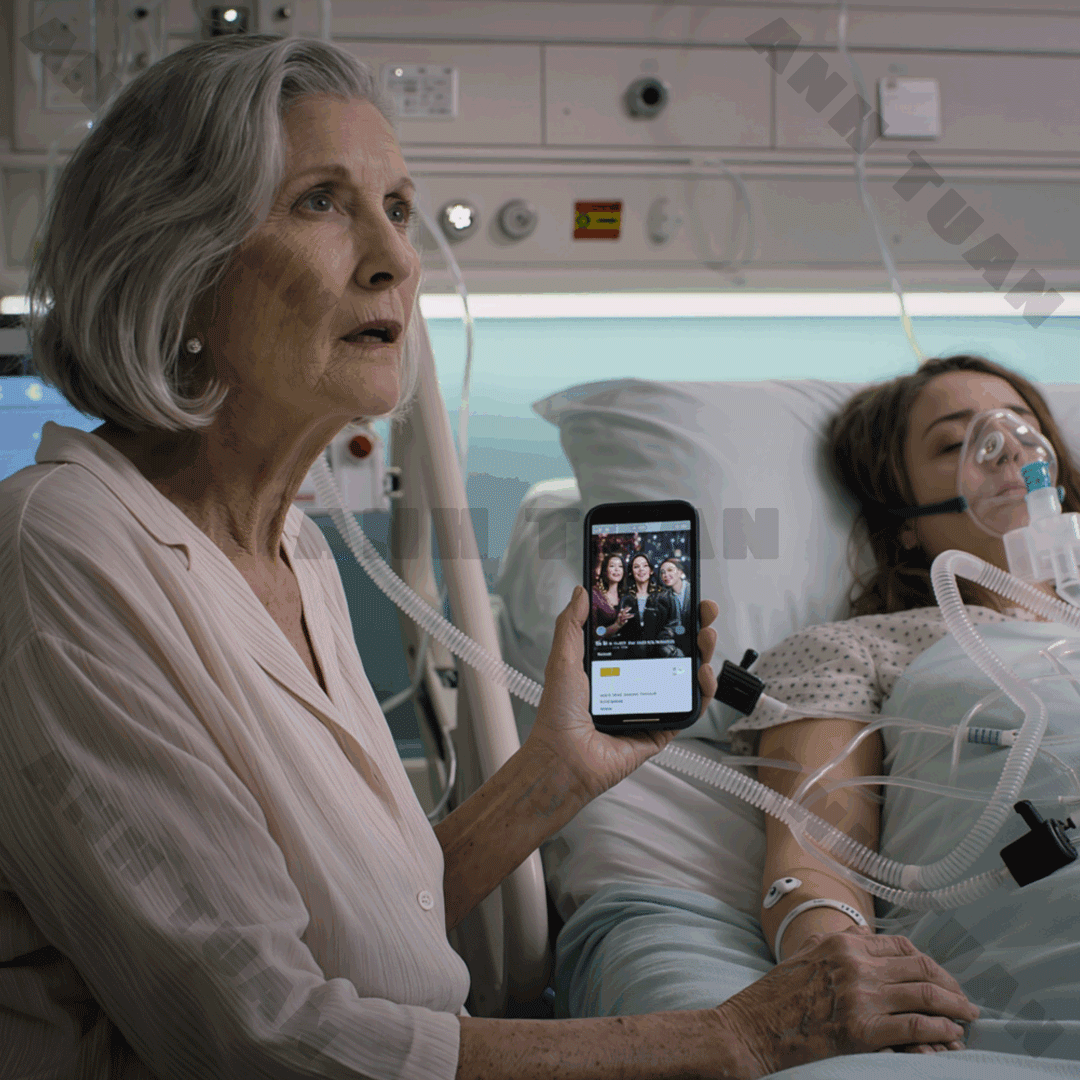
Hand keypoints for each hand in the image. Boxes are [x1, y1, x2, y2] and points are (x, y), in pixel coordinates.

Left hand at [524, 587, 719, 804]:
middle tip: (705, 612)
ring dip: (704, 655)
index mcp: (614, 665)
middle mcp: (636, 683)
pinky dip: (703, 692)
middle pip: (675, 651)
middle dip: (695, 629)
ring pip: (687, 677)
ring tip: (707, 637)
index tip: (680, 597)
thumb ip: (571, 624)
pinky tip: (703, 674)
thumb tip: (580, 592)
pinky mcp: (662, 729)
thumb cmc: (559, 714)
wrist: (564, 757)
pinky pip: (690, 708)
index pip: (648, 634)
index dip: (667, 616)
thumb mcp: (563, 658)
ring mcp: (652, 706)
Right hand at [718, 925, 978, 1072]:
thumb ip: (838, 946)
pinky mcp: (862, 1029)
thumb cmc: (774, 997)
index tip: (941, 977)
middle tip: (964, 1000)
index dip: (929, 962)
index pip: (901, 946)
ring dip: (954, 1007)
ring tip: (967, 1017)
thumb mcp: (806, 955)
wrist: (750, 1028)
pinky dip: (940, 1030)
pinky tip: (951, 1035)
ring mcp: (860, 995)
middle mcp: (855, 964)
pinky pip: (915, 1026)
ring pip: (924, 995)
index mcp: (842, 943)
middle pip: (919, 967)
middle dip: (949, 984)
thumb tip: (868, 942)